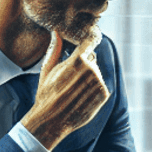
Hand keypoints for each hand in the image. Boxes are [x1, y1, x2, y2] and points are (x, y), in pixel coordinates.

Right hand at [20, 30, 108, 150]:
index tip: (91, 35)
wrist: (52, 120)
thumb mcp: (47, 70)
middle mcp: (91, 69)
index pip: (88, 43)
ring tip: (74, 90)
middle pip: (91, 60)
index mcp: (77, 60)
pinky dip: (93, 90)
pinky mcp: (104, 94)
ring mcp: (99, 82)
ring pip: (96, 73)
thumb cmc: (46, 94)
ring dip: (88, 78)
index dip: (89, 39)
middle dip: (83, 65)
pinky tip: (81, 97)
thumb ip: (55, 49)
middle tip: (70, 79)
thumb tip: (56, 32)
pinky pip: (100, 86)